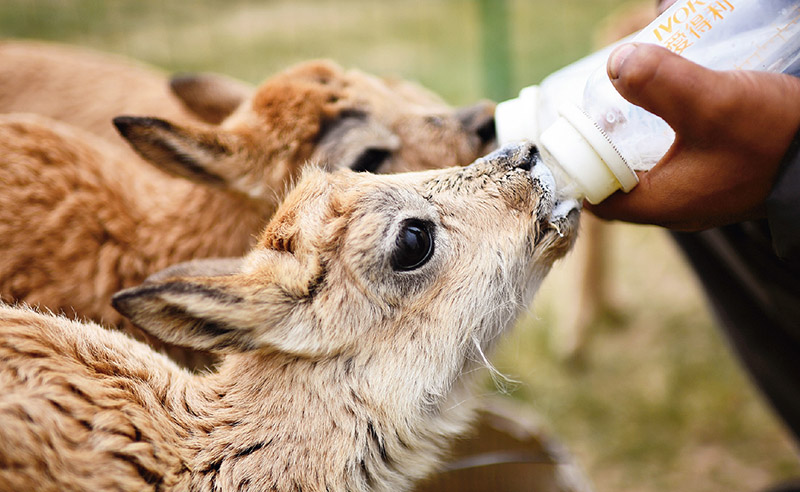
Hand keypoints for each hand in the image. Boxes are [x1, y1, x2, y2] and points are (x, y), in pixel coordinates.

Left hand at [586, 43, 799, 229]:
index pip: (596, 200)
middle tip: (598, 110)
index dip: (576, 169)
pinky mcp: (720, 179)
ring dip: (633, 140)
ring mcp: (700, 194)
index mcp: (662, 204)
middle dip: (603, 148)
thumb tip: (615, 64)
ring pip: (647, 170)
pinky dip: (663, 138)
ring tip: (629, 102)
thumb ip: (659, 84)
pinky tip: (669, 108)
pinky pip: (676, 162)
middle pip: (618, 183)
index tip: (569, 133)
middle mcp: (677, 207)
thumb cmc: (774, 136)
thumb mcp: (711, 102)